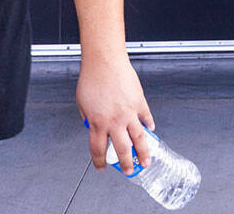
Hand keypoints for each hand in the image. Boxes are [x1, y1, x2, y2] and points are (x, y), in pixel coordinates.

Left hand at [78, 56, 154, 173]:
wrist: (105, 63)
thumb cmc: (92, 80)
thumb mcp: (82, 105)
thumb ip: (89, 119)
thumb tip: (94, 126)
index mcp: (96, 123)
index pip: (98, 150)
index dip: (100, 162)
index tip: (102, 167)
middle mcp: (114, 121)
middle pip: (122, 149)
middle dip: (126, 163)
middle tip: (129, 171)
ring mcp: (129, 113)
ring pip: (139, 138)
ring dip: (144, 152)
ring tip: (147, 160)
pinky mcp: (140, 102)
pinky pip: (146, 117)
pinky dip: (149, 125)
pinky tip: (151, 129)